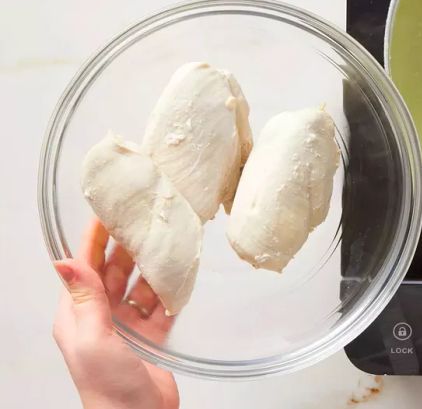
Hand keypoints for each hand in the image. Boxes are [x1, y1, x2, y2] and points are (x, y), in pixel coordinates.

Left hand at [53, 220, 179, 408]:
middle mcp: (100, 317)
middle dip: (127, 247)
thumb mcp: (93, 338)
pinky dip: (170, 292)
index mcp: (78, 315)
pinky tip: (180, 277)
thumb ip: (85, 297)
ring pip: (139, 286)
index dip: (94, 238)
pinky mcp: (150, 337)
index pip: (84, 267)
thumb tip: (64, 261)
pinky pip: (160, 306)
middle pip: (113, 272)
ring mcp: (127, 327)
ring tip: (166, 244)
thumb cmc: (108, 386)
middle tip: (145, 221)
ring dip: (151, 268)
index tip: (108, 212)